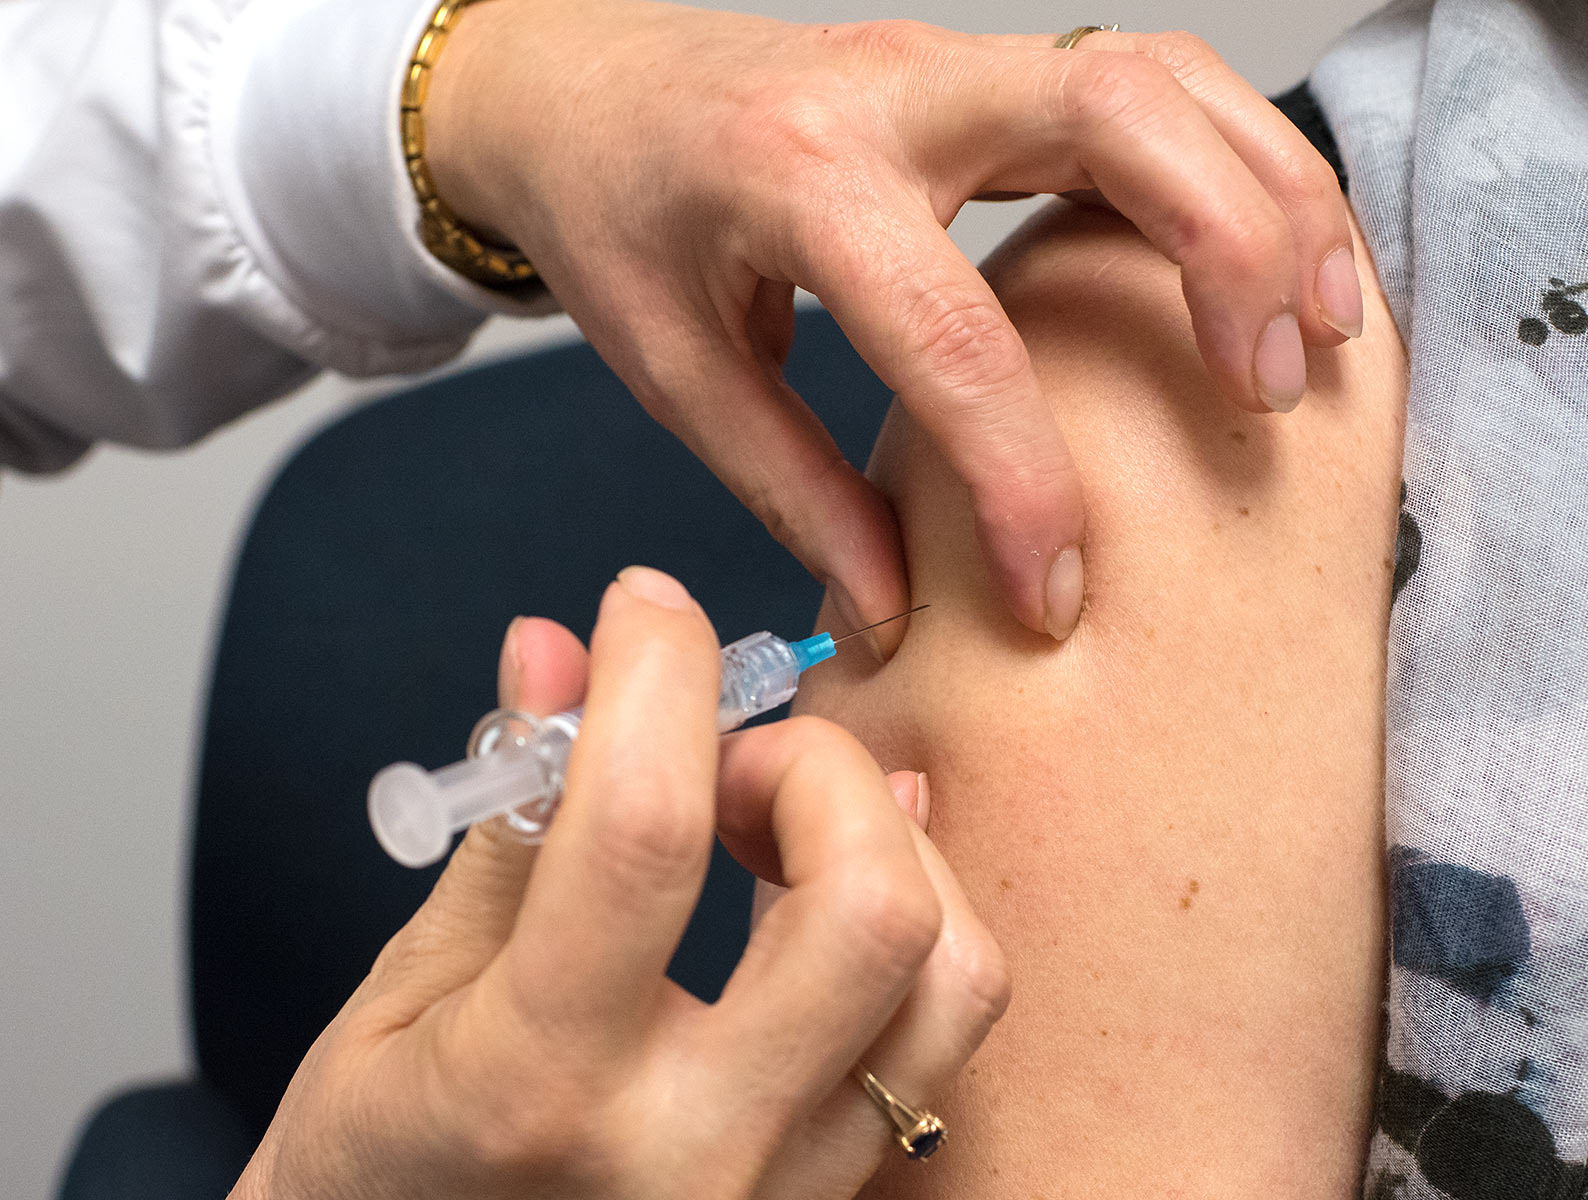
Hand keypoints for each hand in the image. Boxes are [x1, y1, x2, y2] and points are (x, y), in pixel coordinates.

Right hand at [230, 567, 1007, 1199]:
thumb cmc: (371, 1188)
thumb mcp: (393, 1005)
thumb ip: (505, 826)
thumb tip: (553, 655)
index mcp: (540, 1090)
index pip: (644, 833)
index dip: (653, 677)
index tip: (642, 610)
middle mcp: (695, 1154)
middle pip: (867, 903)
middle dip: (813, 767)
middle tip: (723, 759)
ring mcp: (783, 1194)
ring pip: (950, 971)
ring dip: (885, 843)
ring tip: (773, 829)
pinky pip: (939, 1042)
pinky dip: (914, 921)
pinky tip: (820, 891)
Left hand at [425, 4, 1359, 650]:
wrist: (581, 91)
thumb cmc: (615, 219)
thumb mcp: (675, 371)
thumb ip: (790, 491)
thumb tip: (894, 607)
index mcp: (795, 179)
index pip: (953, 336)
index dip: (1024, 483)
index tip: (1056, 593)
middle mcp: (894, 93)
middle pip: (1119, 119)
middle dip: (1229, 255)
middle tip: (1272, 394)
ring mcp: (951, 65)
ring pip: (1162, 77)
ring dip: (1267, 191)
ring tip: (1321, 328)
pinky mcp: (985, 77)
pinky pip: (1148, 84)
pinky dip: (1233, 160)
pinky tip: (1264, 255)